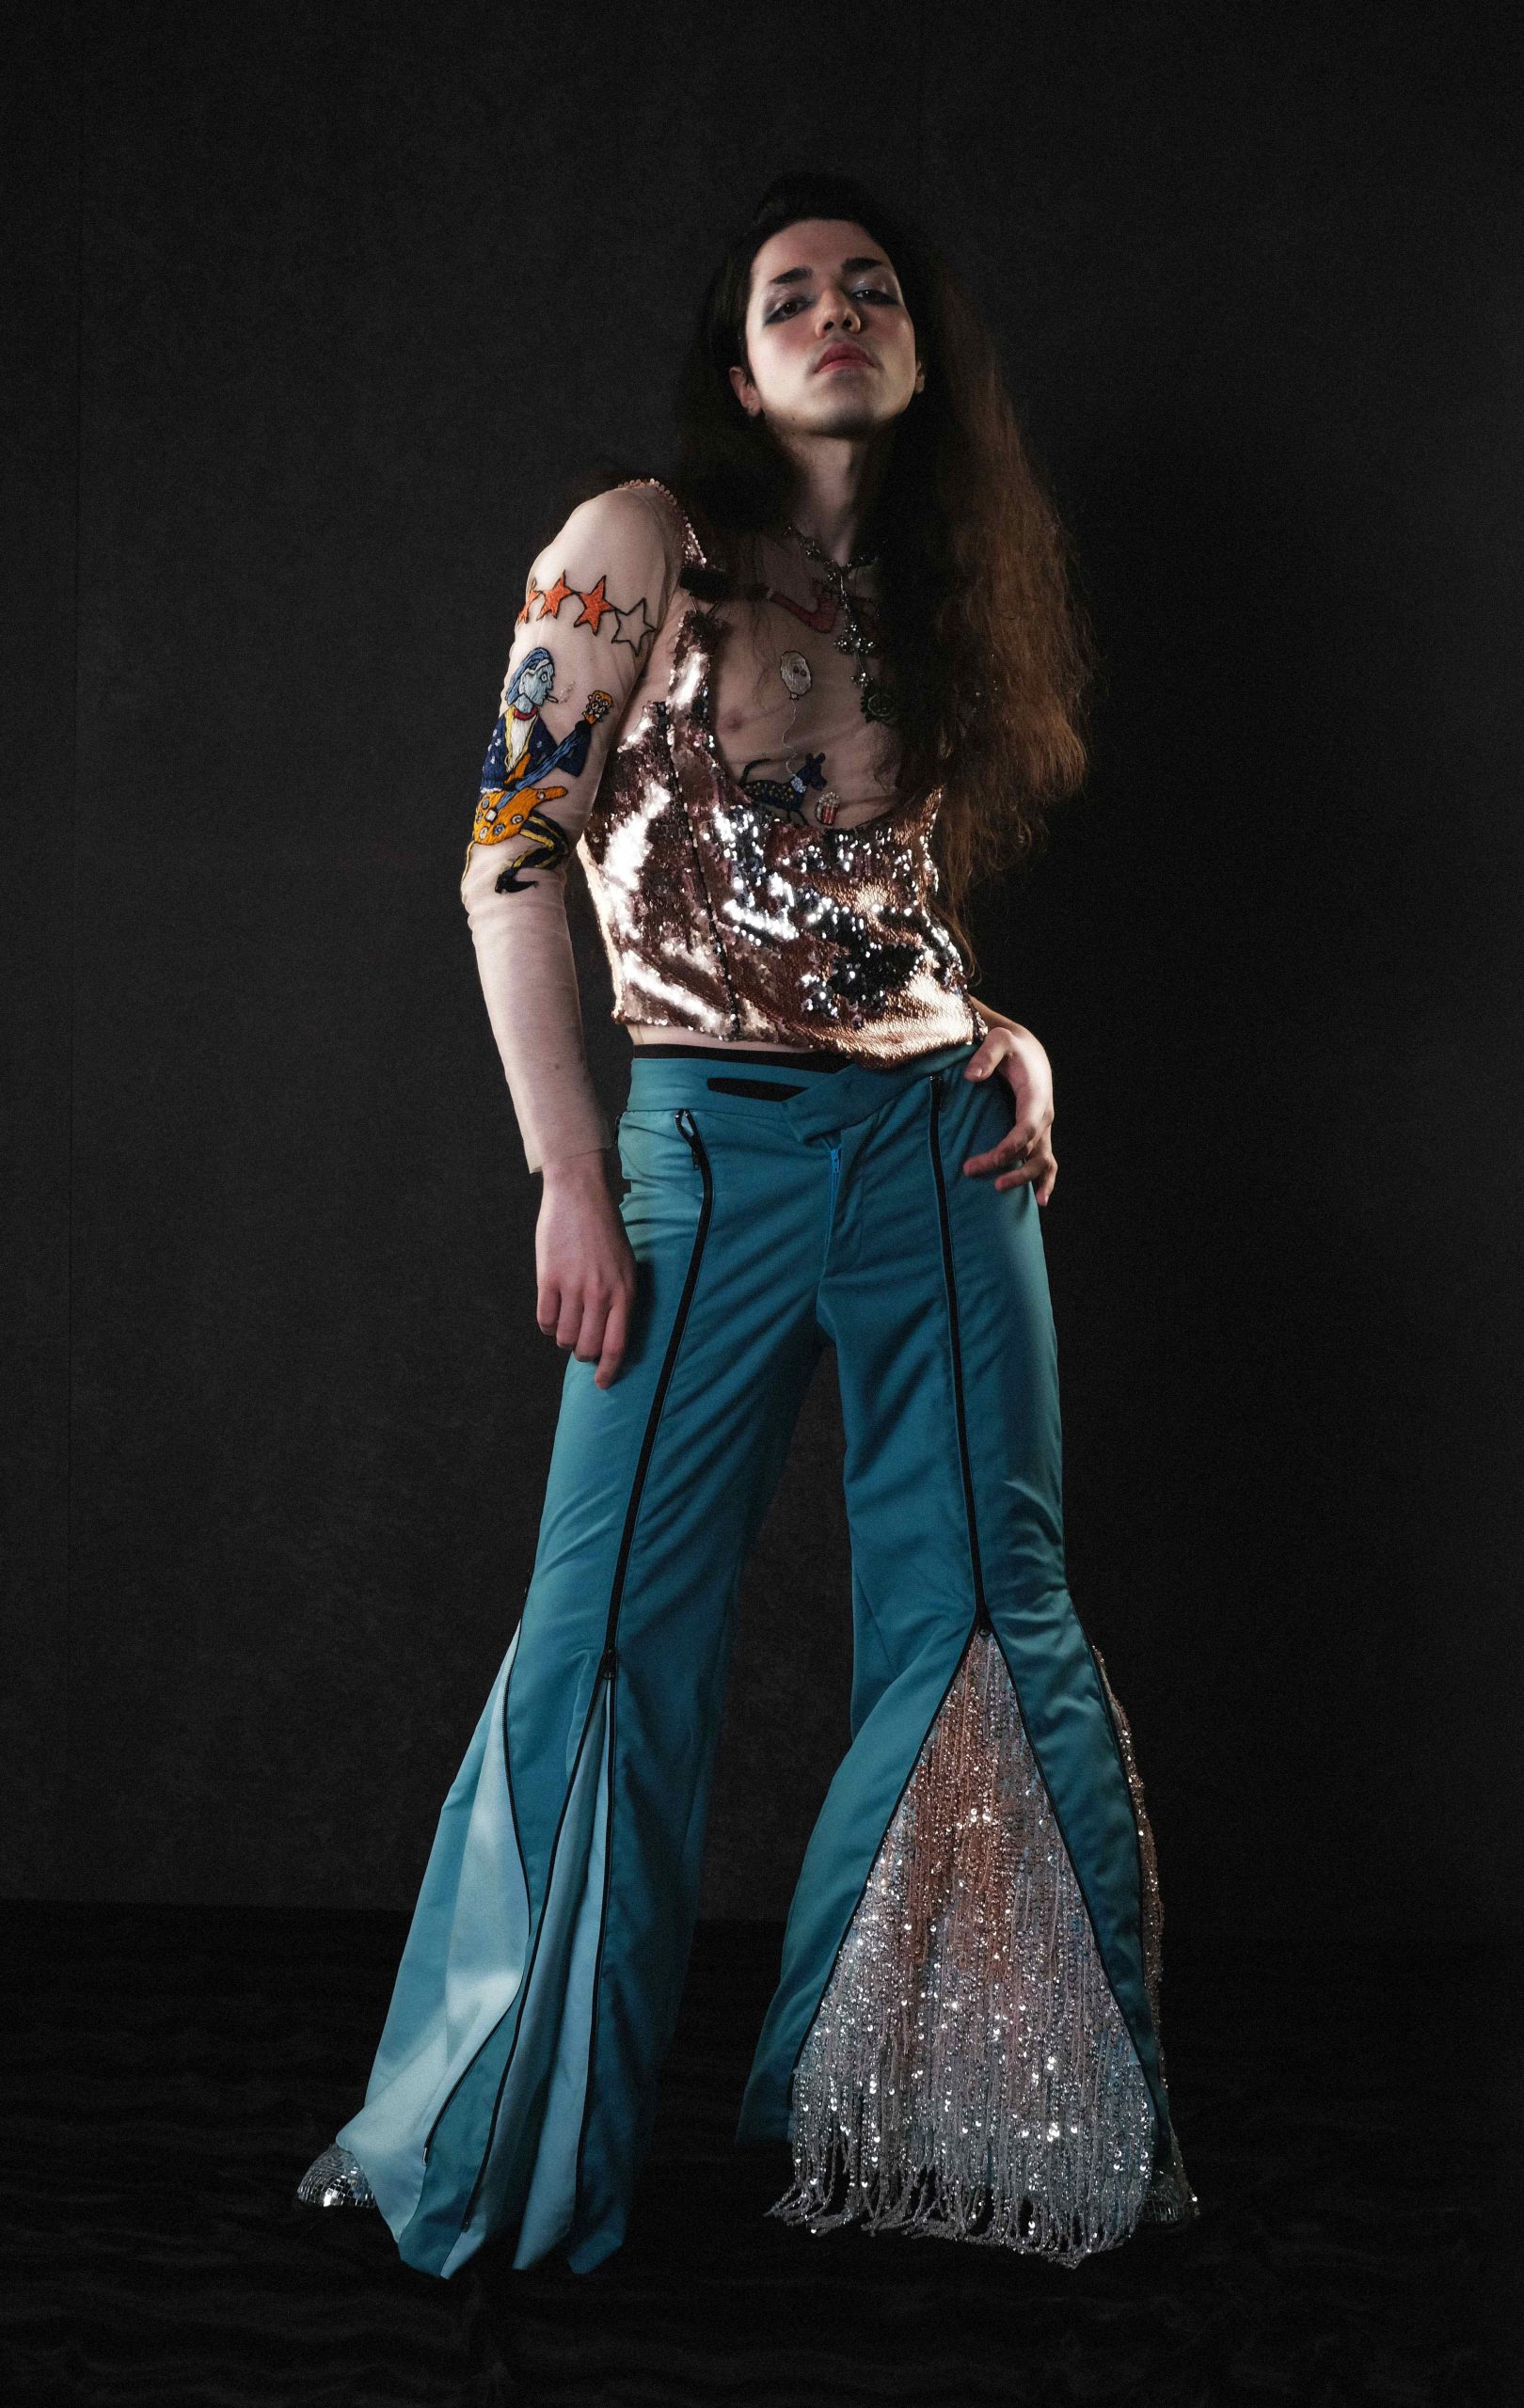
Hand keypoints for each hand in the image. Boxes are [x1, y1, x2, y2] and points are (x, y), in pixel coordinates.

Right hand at [536, 1147, 637, 1386]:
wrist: (580, 1196)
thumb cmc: (606, 1232)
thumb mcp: (626, 1266)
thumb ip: (619, 1299)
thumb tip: (608, 1336)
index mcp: (624, 1292)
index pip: (617, 1346)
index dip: (608, 1371)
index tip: (601, 1383)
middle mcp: (600, 1294)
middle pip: (588, 1346)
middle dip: (583, 1353)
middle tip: (580, 1346)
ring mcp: (573, 1287)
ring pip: (563, 1337)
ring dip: (563, 1338)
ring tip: (566, 1323)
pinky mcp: (549, 1278)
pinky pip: (544, 1319)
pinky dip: (546, 1324)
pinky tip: (551, 1313)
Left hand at [959, 1023, 1057, 1203]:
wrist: (1030, 1053)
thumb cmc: (1011, 1047)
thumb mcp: (998, 1040)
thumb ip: (986, 1056)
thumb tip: (971, 1077)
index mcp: (1035, 1098)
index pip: (1025, 1129)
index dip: (1008, 1148)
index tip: (986, 1160)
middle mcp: (1043, 1117)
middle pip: (1029, 1150)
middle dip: (1004, 1165)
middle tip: (970, 1170)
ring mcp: (1043, 1129)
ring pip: (1042, 1161)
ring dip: (1024, 1179)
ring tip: (999, 1189)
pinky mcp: (1039, 1135)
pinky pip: (1047, 1162)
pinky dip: (1046, 1182)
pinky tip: (1040, 1201)